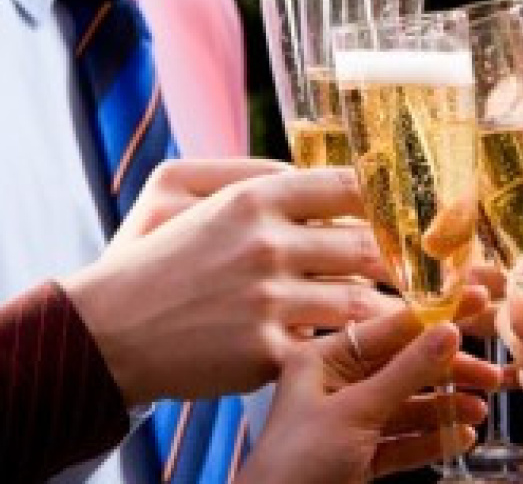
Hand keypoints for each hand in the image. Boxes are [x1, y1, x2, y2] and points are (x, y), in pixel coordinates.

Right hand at [63, 160, 401, 404]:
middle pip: (366, 244)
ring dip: (386, 304)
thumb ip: (246, 171)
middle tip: (418, 266)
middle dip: (399, 258)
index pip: (347, 186)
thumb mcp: (175, 187)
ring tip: (405, 307)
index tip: (399, 214)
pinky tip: (364, 344)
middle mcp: (267, 244)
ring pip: (359, 299)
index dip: (384, 200)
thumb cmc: (151, 258)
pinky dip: (352, 344)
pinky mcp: (264, 351)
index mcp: (253, 198)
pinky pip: (331, 345)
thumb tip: (306, 170)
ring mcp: (267, 299)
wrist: (104, 332)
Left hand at [239, 308, 501, 483]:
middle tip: (490, 375)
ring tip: (480, 410)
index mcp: (324, 359)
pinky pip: (403, 441)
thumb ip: (406, 372)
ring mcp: (350, 421)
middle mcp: (338, 384)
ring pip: (408, 406)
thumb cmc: (297, 462)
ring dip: (445, 408)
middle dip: (448, 373)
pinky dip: (432, 439)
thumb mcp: (356, 411)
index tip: (475, 301)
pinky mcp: (360, 456)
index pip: (389, 329)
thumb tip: (447, 331)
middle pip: (405, 368)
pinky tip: (461, 437)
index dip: (435, 316)